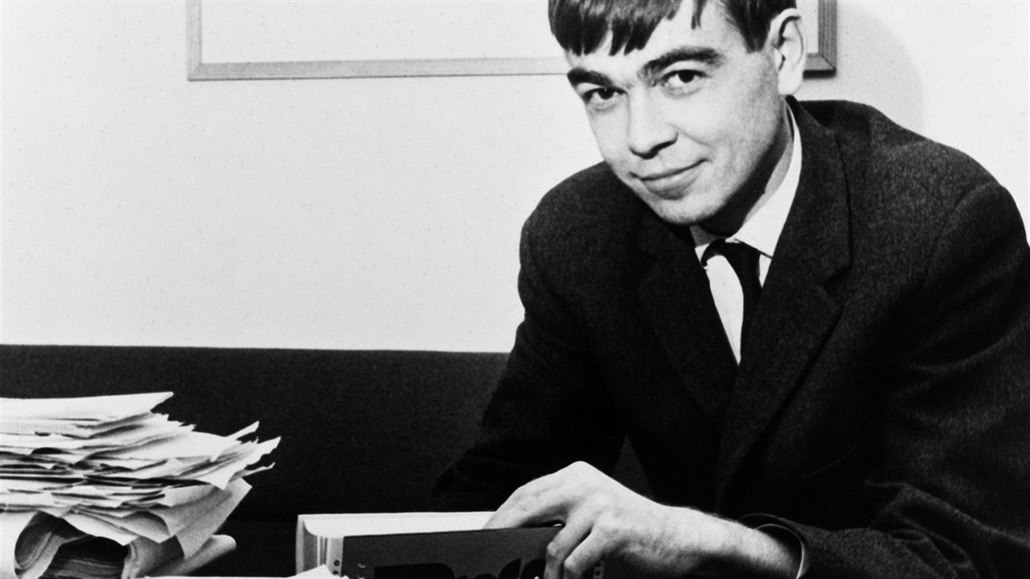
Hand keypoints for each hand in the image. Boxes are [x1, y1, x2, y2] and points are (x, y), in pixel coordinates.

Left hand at [485, 462, 796, 578]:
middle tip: (491, 556)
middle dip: (505, 535)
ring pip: (553, 544)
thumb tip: (514, 533)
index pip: (526, 492)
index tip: (485, 533)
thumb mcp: (591, 511)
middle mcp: (584, 483)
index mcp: (576, 475)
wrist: (678, 537)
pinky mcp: (612, 529)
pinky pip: (575, 561)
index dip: (502, 514)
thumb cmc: (631, 529)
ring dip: (549, 571)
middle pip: (528, 508)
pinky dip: (570, 578)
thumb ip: (559, 514)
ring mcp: (599, 504)